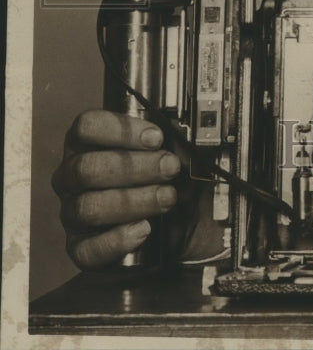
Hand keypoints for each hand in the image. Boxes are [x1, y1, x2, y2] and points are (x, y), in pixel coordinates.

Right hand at [52, 110, 181, 269]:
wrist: (170, 227)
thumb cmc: (159, 177)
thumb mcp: (164, 151)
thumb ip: (164, 140)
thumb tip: (177, 134)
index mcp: (86, 144)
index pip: (86, 127)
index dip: (121, 130)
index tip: (157, 138)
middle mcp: (71, 176)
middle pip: (86, 168)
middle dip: (134, 167)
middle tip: (170, 167)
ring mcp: (72, 213)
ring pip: (88, 207)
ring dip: (133, 201)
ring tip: (167, 197)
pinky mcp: (79, 247)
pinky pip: (87, 249)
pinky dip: (118, 240)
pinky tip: (144, 229)